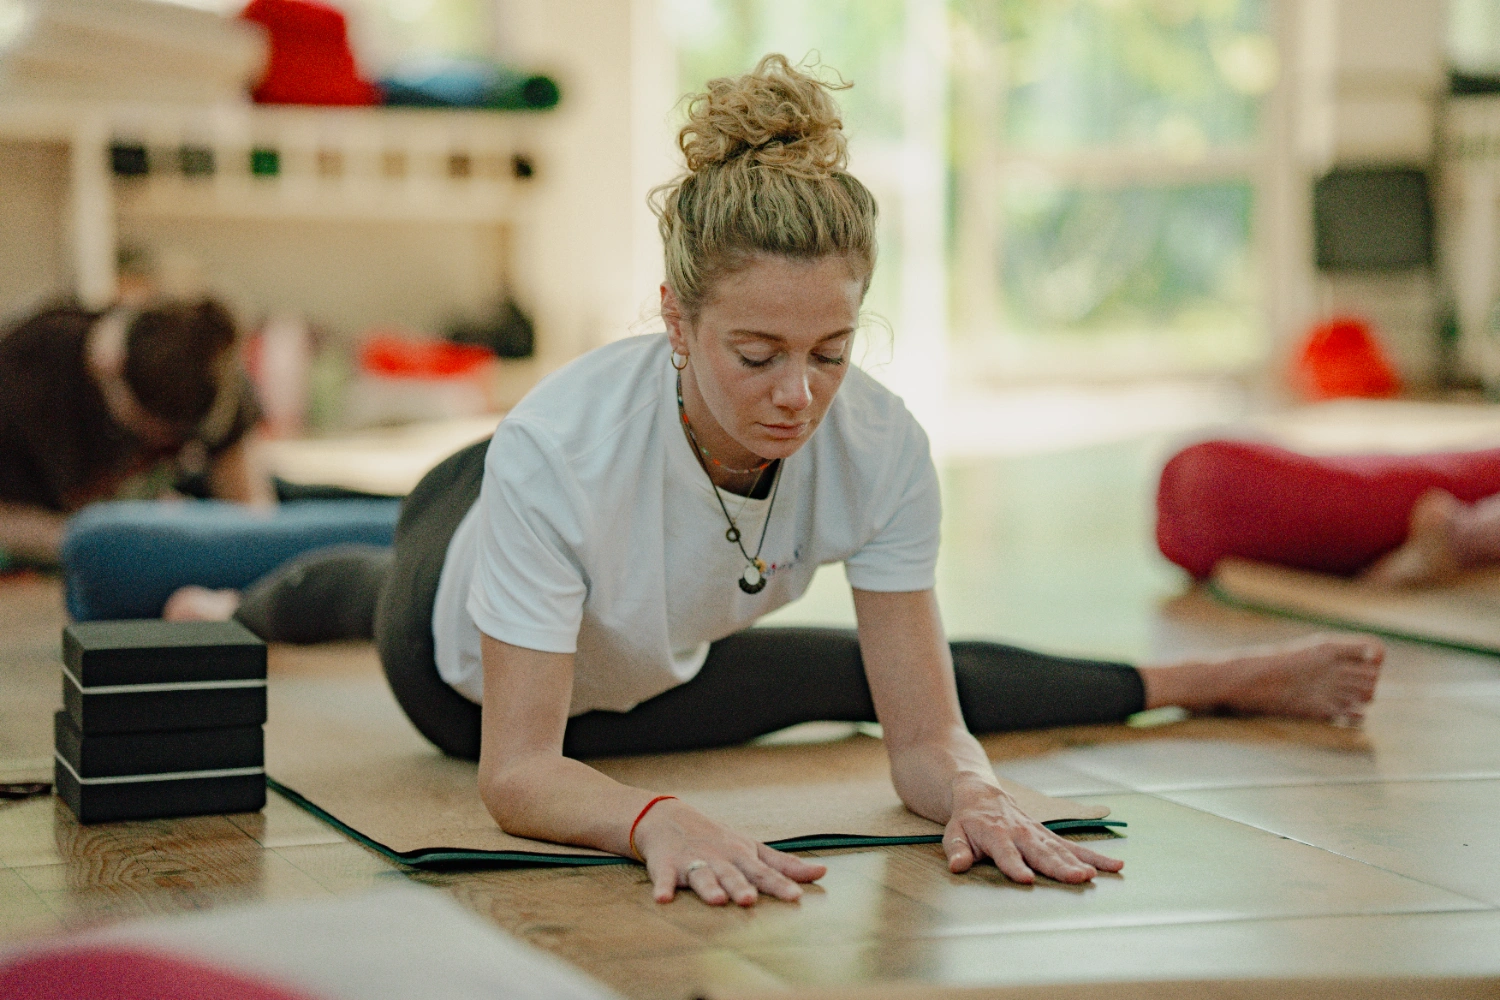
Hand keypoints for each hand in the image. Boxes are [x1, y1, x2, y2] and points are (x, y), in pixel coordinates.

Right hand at [633, 799, 826, 905]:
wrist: (667, 818)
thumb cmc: (718, 840)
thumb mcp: (751, 849)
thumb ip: (784, 865)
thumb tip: (823, 872)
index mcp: (741, 856)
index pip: (764, 872)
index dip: (779, 885)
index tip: (796, 897)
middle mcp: (719, 859)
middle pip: (732, 875)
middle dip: (742, 887)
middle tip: (750, 900)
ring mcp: (692, 862)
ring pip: (702, 876)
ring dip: (709, 887)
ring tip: (717, 899)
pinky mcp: (666, 866)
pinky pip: (663, 878)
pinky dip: (662, 887)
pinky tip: (663, 899)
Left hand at [943, 775, 1122, 884]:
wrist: (981, 793)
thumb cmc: (967, 820)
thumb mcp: (954, 833)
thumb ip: (956, 850)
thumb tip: (958, 866)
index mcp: (995, 834)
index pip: (1006, 853)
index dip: (1014, 866)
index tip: (1027, 879)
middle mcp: (1020, 833)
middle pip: (1041, 852)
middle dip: (1059, 866)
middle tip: (1078, 878)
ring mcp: (1038, 834)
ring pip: (1061, 850)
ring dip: (1080, 862)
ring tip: (1096, 875)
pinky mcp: (1049, 836)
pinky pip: (1074, 847)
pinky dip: (1094, 856)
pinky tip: (1114, 866)